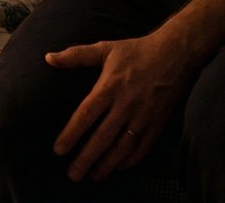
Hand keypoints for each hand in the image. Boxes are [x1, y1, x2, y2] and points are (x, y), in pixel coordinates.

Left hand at [46, 32, 194, 182]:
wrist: (176, 52)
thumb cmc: (137, 50)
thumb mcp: (105, 49)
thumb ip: (76, 55)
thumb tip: (48, 58)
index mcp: (110, 87)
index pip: (86, 115)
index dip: (71, 134)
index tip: (59, 150)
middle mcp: (126, 104)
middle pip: (102, 137)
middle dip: (86, 158)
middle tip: (73, 175)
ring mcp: (144, 115)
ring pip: (123, 146)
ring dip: (107, 163)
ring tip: (94, 176)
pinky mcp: (159, 122)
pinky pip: (144, 146)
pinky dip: (132, 159)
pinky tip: (120, 167)